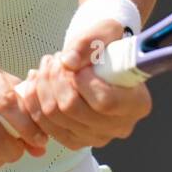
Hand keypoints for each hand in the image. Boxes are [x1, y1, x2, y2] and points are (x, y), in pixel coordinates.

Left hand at [18, 19, 152, 150]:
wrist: (100, 59)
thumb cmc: (109, 44)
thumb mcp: (106, 31)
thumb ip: (90, 42)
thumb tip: (69, 61)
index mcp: (137, 103)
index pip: (105, 102)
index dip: (82, 80)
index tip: (74, 62)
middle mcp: (120, 126)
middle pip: (73, 110)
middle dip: (56, 79)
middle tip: (55, 59)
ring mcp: (96, 137)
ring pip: (54, 116)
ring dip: (43, 86)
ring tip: (47, 66)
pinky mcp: (75, 141)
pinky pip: (44, 125)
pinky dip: (34, 101)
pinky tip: (37, 81)